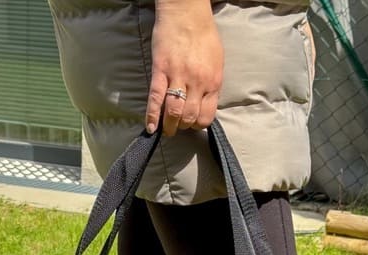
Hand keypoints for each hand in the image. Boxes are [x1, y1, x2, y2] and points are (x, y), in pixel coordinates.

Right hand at [146, 0, 223, 136]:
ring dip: (169, 125)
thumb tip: (205, 102)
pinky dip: (152, 116)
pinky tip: (151, 127)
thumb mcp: (216, 62)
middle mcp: (197, 82)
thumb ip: (211, 84)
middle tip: (178, 125)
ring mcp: (178, 77)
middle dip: (183, 126)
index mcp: (212, 81)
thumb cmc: (203, 35)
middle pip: (189, 117)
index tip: (192, 124)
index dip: (198, 124)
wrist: (187, 12)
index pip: (207, 116)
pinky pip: (156, 98)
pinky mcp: (161, 71)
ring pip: (174, 112)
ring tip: (166, 129)